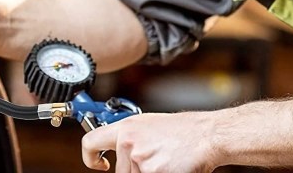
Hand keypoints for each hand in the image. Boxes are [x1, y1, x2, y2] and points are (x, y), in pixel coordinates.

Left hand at [82, 111, 216, 171]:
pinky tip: (170, 167)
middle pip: (119, 171)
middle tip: (154, 160)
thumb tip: (114, 148)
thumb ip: (128, 136)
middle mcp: (128, 142)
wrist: (203, 135)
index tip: (99, 164)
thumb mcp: (145, 125)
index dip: (90, 157)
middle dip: (134, 171)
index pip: (90, 142)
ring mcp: (139, 159)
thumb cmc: (178, 131)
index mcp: (124, 128)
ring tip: (164, 161)